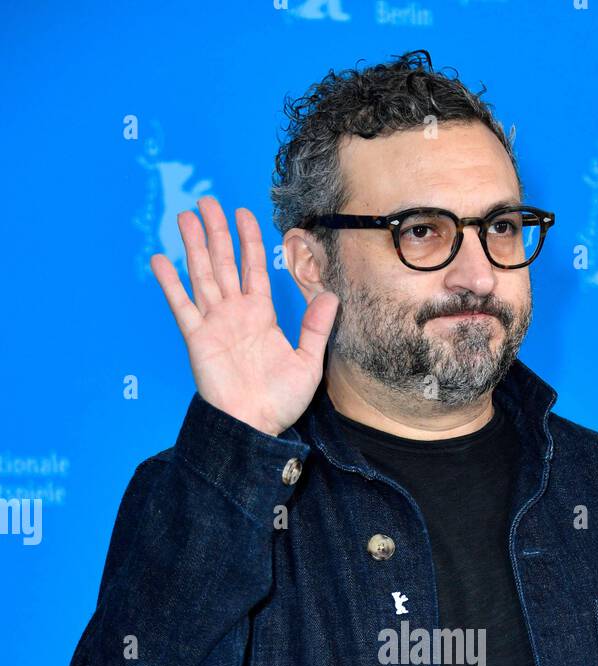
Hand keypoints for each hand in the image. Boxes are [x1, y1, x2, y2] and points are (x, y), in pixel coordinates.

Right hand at [150, 195, 339, 436]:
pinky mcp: (197, 338)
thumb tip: (331, 295)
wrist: (255, 425)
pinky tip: (160, 259)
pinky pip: (182, 306)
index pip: (252, 267)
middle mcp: (235, 313)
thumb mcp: (308, 362)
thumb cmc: (280, 400)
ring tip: (186, 217)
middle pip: (223, 262)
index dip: (248, 240)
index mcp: (260, 314)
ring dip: (193, 246)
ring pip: (201, 275)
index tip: (243, 213)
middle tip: (207, 201)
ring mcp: (214, 323)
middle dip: (216, 231)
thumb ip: (316, 327)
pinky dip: (170, 283)